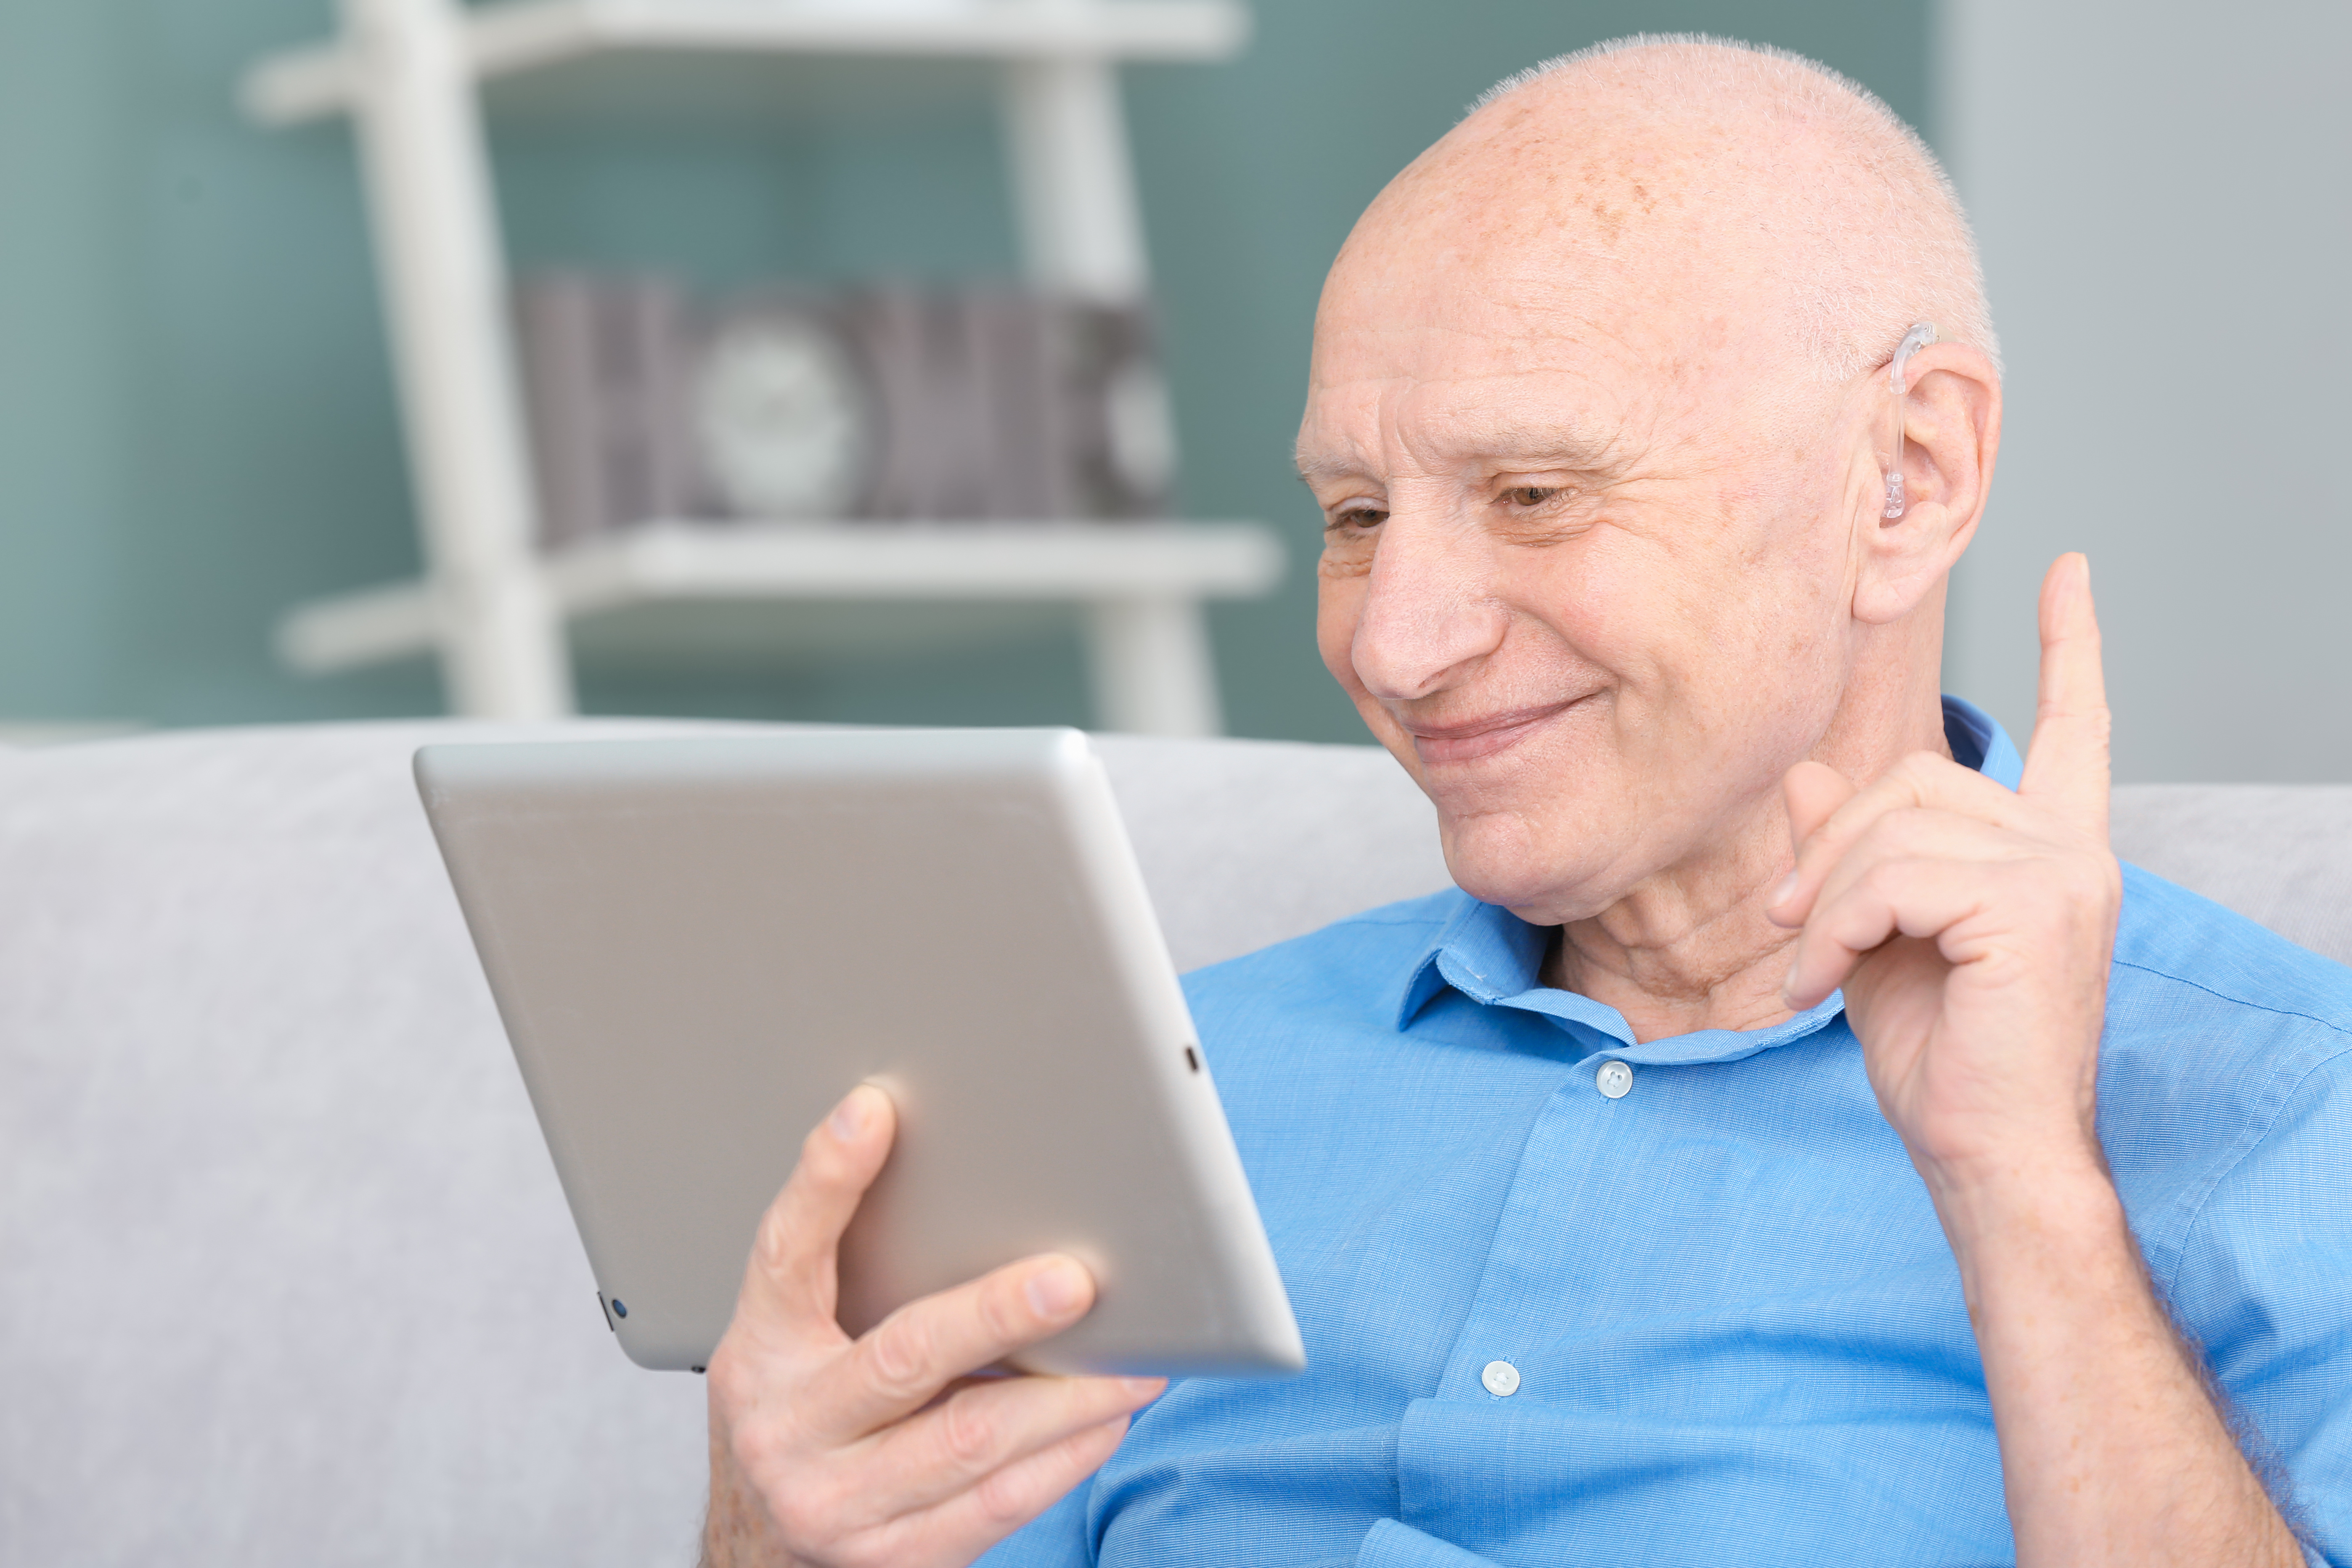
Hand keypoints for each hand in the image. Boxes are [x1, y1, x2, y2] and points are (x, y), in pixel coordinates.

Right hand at [702, 1085, 1164, 1567]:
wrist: (761, 1552)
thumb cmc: (810, 1413)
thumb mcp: (803, 1340)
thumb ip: (862, 1270)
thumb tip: (986, 1189)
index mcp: (760, 1350)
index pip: (786, 1251)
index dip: (826, 1178)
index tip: (874, 1110)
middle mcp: (787, 1427)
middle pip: (904, 1356)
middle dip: (998, 1314)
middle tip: (1078, 1279)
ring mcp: (835, 1503)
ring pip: (970, 1438)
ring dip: (1068, 1397)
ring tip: (1137, 1360)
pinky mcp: (891, 1560)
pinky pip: (997, 1504)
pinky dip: (1063, 1458)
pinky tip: (1106, 1420)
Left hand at [1768, 553, 2120, 1194]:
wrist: (1987, 1155)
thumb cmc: (1945, 1062)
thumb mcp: (1878, 941)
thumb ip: (1854, 858)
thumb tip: (1811, 779)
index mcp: (2052, 850)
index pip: (2077, 728)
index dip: (2072, 648)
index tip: (2068, 573)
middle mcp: (2070, 849)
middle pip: (1916, 781)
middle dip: (1831, 848)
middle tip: (1793, 928)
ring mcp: (2060, 872)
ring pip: (1894, 829)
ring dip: (1826, 902)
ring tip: (1807, 972)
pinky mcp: (2027, 905)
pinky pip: (1892, 879)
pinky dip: (1836, 930)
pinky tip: (1820, 985)